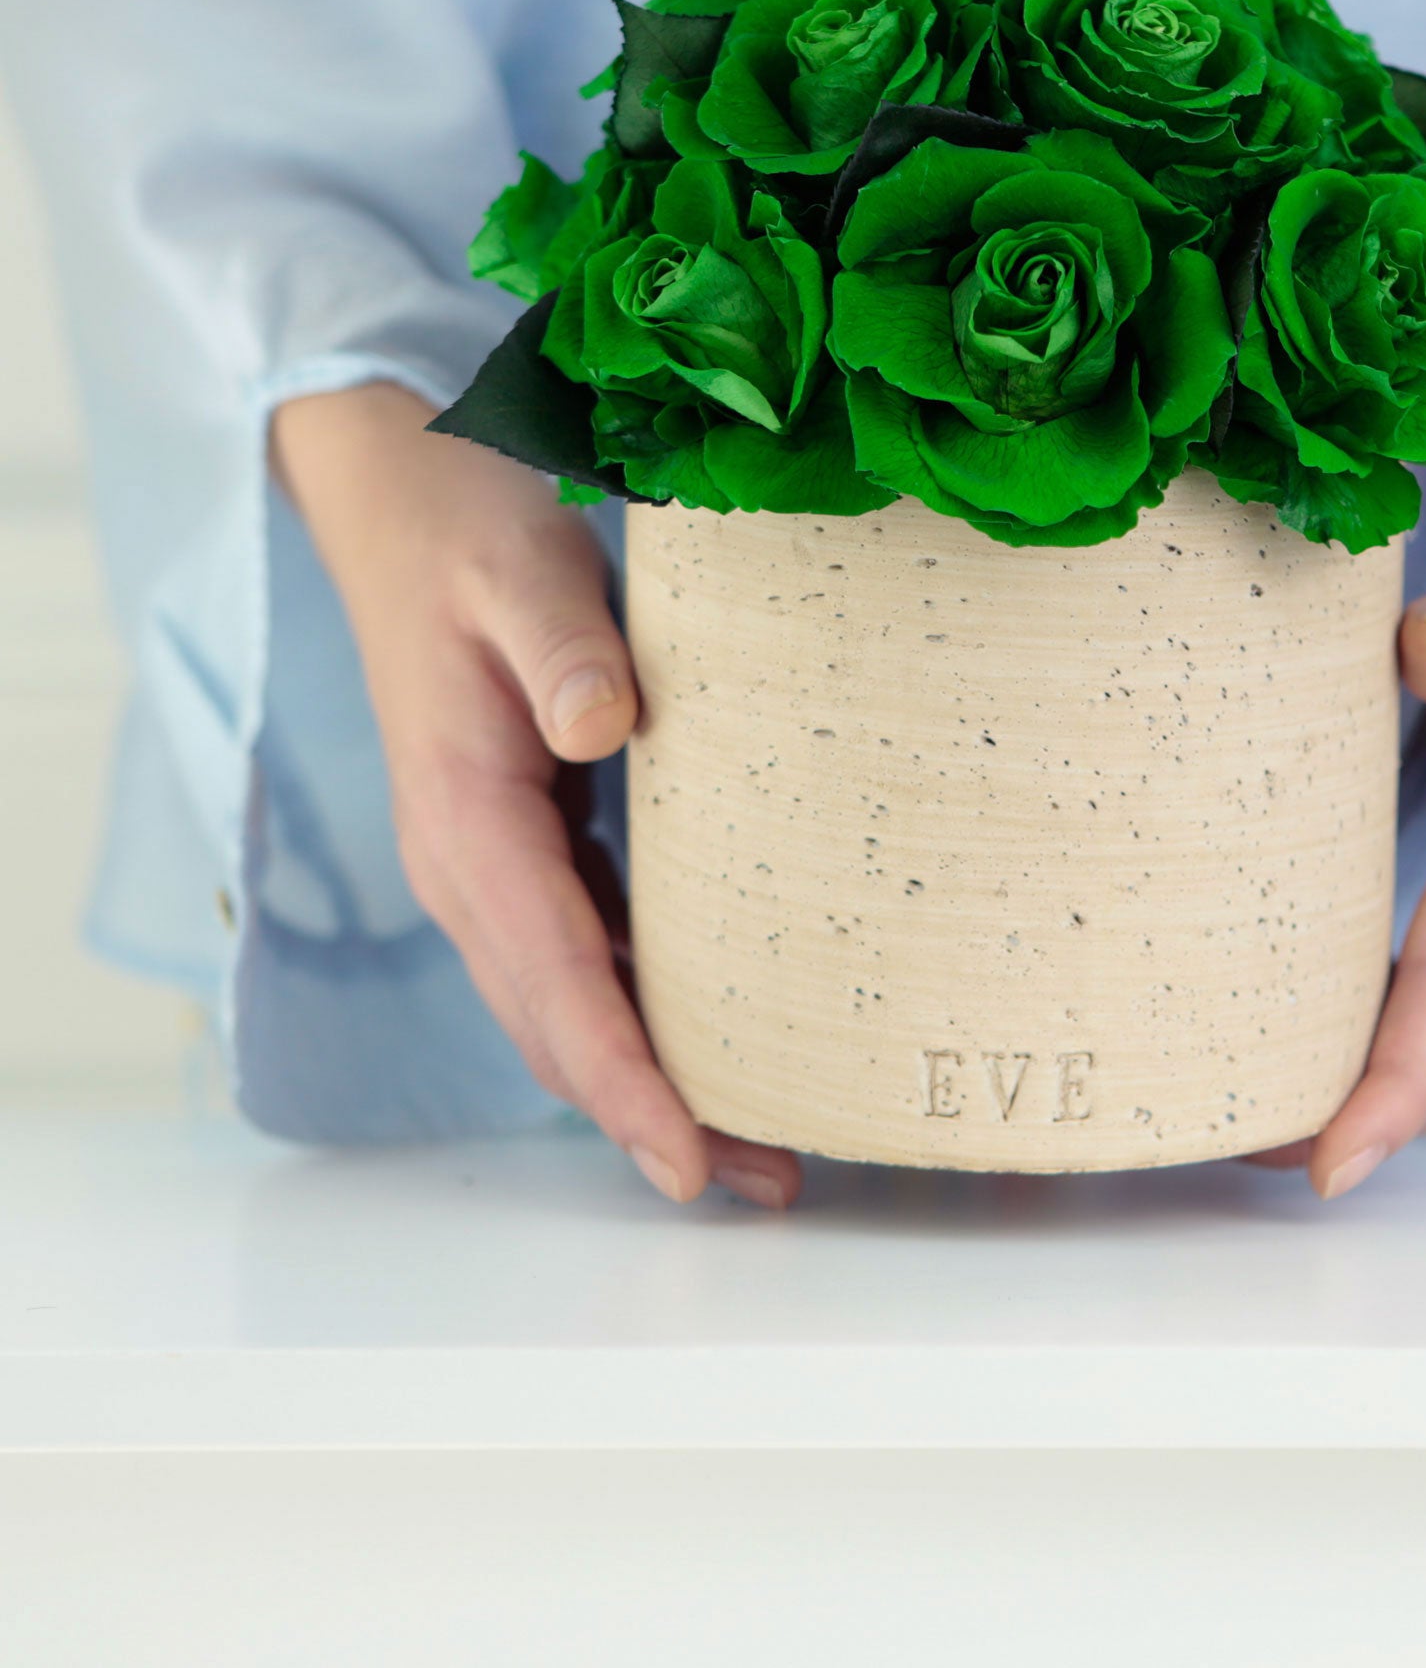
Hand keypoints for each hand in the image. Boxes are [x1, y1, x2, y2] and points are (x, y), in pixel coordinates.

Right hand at [270, 382, 800, 1209]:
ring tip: (755, 1146)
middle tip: (761, 1181)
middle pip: (558, 1027)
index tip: (686, 1156)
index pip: (552, 977)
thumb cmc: (471, 537)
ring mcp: (489, 866)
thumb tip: (605, 727)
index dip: (622, 1078)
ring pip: (566, 1009)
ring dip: (650, 1084)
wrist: (402, 505)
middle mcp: (467, 867)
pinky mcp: (522, 849)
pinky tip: (710, 1037)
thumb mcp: (523, 575)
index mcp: (466, 817)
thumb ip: (564, 652)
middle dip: (650, 1117)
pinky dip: (638, 1017)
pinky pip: (579, 960)